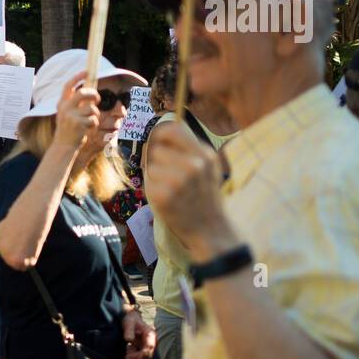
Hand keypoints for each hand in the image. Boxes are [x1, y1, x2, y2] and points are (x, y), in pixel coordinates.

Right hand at [50, 73, 100, 152]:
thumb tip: (90, 93)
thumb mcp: (65, 114)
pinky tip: (87, 129)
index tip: (87, 71)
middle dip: (93, 94)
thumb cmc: (67, 129)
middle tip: (97, 99)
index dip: (78, 77)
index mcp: (61, 103)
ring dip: (95, 114)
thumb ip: (74, 104)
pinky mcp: (79, 124)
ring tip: (89, 121)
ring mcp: (71, 116)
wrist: (63, 145)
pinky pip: (93, 119)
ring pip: (91, 108)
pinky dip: (94, 124)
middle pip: (82, 92)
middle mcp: (65, 108)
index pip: (68, 85)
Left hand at [122, 308, 156, 358]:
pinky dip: (133, 355)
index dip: (141, 354)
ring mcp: (147, 345)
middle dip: (137, 357)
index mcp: (150, 334)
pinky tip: (128, 348)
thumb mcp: (128, 323)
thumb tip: (129, 339)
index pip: (149, 347)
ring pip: (144, 357)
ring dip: (135, 356)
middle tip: (126, 357)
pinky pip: (140, 355)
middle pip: (148, 354)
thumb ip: (129, 331)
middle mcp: (151, 341)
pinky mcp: (143, 348)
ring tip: (127, 348)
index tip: (130, 356)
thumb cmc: (130, 320)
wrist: (130, 319)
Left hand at [144, 122, 234, 259]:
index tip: (158, 144)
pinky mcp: (164, 196)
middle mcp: (194, 165)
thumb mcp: (207, 168)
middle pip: (157, 149)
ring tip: (171, 190)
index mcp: (205, 154)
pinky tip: (167, 201)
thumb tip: (159, 133)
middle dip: (158, 162)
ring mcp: (179, 181)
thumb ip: (189, 150)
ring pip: (150, 167)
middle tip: (171, 178)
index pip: (173, 129)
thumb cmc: (204, 197)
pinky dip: (152, 192)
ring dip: (155, 178)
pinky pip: (148, 184)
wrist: (210, 230)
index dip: (160, 135)